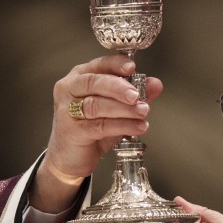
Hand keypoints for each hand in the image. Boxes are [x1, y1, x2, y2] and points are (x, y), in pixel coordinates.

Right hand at [31, 55, 163, 211]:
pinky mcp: (73, 131)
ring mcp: (67, 110)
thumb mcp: (116, 110)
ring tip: (144, 112)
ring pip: (97, 105)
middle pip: (94, 82)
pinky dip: (122, 125)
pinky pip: (100, 125)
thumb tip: (155, 84)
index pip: (98, 65)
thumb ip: (135, 96)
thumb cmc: (92, 129)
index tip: (132, 67)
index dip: (115, 64)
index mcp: (79, 78)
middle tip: (138, 95)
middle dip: (119, 87)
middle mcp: (69, 89)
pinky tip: (139, 127)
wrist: (71, 157)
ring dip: (124, 109)